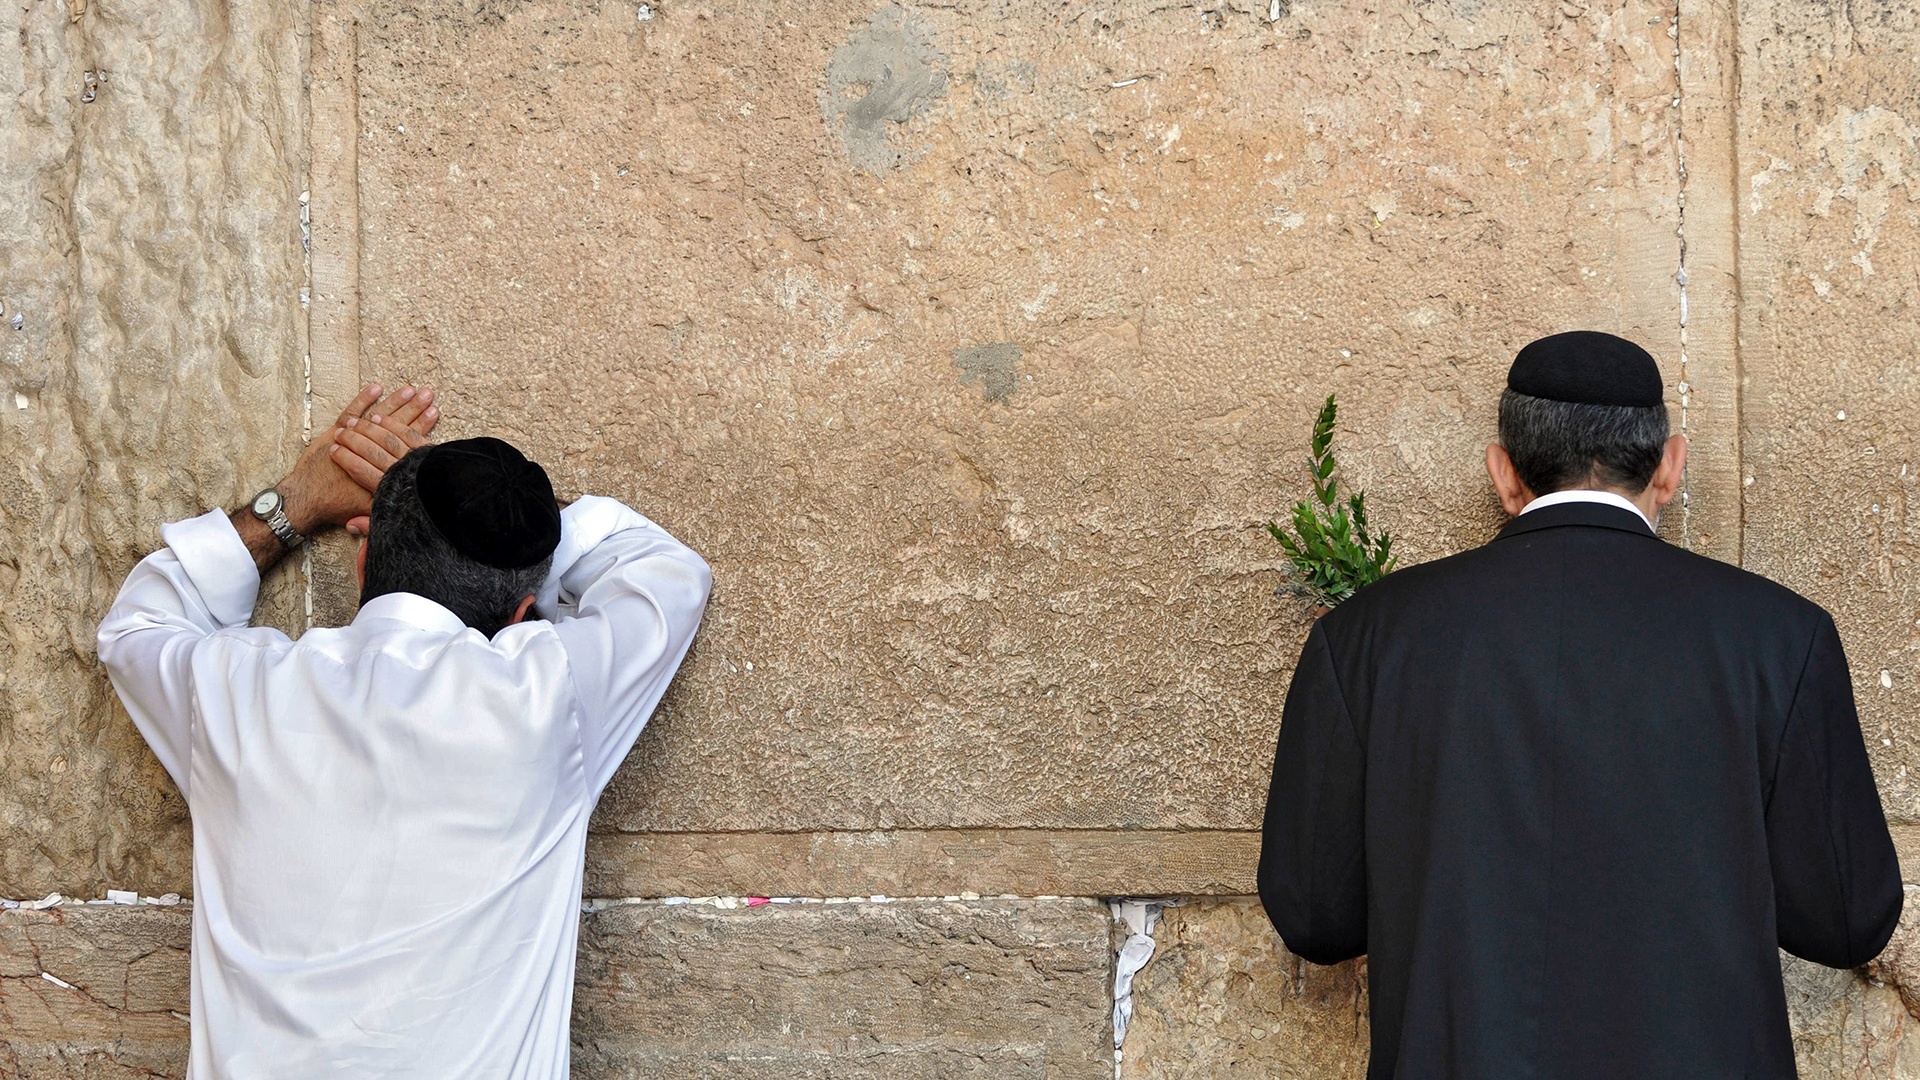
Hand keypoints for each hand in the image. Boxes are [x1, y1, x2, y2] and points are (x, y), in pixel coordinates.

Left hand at [279, 384, 438, 534]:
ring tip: (410, 389)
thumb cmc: (336, 507)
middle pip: (398, 426)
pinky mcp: (335, 433)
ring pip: (378, 417)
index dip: (423, 427)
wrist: (304, 500)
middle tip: (427, 394)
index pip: (407, 443)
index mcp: (385, 470)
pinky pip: (352, 411)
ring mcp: (352, 440)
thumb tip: (413, 498)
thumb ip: (390, 502)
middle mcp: (372, 452)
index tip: (434, 412)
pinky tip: (377, 388)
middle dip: (415, 409)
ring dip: (396, 402)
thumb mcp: (369, 509)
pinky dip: (364, 399)